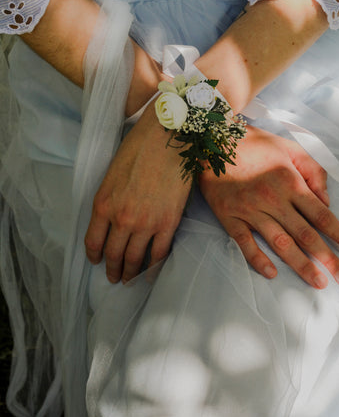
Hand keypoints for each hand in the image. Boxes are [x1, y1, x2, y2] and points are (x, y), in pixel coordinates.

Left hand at [84, 105, 190, 282]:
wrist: (168, 137)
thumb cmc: (139, 147)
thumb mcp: (112, 174)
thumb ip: (109, 200)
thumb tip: (112, 218)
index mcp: (103, 204)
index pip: (93, 242)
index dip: (95, 256)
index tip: (97, 262)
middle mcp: (121, 218)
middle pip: (114, 255)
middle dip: (113, 270)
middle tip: (115, 277)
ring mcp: (146, 223)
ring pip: (135, 258)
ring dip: (131, 273)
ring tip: (131, 279)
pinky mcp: (168, 222)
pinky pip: (159, 253)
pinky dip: (154, 266)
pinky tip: (151, 272)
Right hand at [199, 126, 338, 288]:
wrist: (214, 140)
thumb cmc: (254, 144)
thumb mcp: (290, 148)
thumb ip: (313, 171)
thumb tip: (326, 200)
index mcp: (290, 181)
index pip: (320, 214)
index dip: (338, 234)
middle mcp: (273, 199)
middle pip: (304, 234)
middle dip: (326, 257)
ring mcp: (250, 210)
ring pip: (279, 243)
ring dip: (300, 264)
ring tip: (316, 281)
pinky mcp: (229, 216)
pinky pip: (244, 242)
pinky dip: (258, 259)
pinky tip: (271, 273)